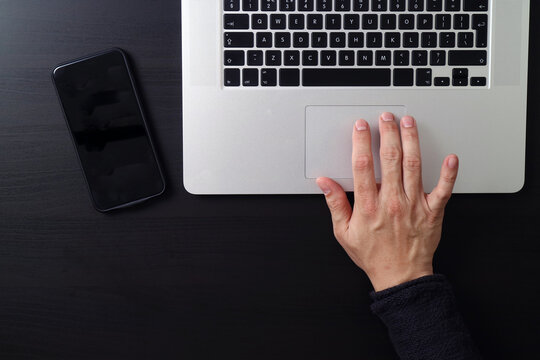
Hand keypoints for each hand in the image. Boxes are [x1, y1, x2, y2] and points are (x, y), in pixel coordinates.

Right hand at [316, 112, 458, 291]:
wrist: (400, 275)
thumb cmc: (373, 254)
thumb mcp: (343, 232)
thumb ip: (335, 204)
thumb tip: (325, 183)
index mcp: (368, 205)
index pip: (363, 165)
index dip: (361, 142)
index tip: (361, 127)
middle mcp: (391, 201)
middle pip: (389, 159)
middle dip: (387, 133)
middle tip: (386, 117)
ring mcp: (413, 205)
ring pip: (413, 166)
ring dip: (411, 141)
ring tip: (408, 123)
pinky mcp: (432, 211)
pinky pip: (443, 190)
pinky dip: (448, 173)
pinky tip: (451, 157)